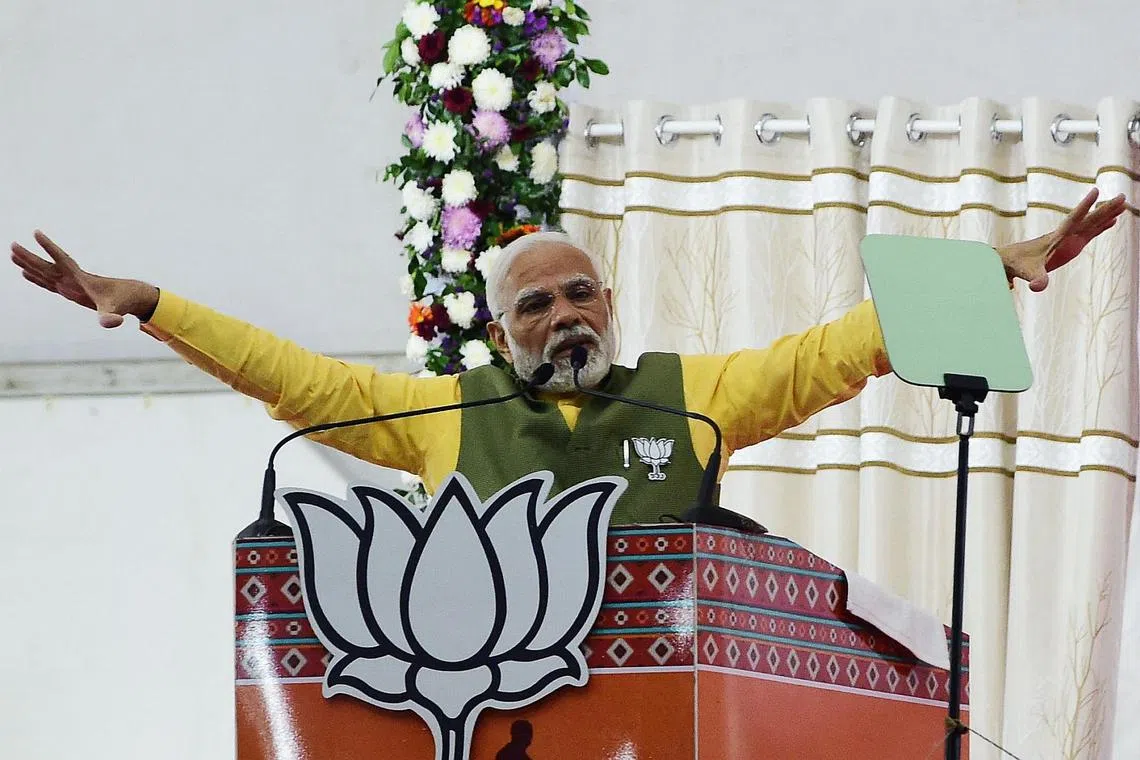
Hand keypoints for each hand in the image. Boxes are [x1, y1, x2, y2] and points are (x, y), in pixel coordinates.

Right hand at [10, 231, 158, 327]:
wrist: (131, 296)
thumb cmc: (123, 301)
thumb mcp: (115, 310)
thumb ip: (111, 317)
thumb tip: (114, 322)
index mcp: (81, 279)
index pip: (62, 260)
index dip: (50, 247)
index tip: (36, 233)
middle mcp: (73, 279)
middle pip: (48, 265)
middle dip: (30, 256)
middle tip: (12, 245)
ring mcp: (70, 284)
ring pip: (45, 272)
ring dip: (29, 264)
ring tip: (12, 254)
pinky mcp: (70, 290)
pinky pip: (48, 282)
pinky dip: (36, 278)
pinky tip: (25, 272)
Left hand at [997, 187, 1127, 291]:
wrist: (1008, 259)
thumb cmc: (1016, 264)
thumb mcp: (1027, 272)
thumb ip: (1035, 279)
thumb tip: (1038, 287)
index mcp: (1055, 238)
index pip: (1072, 219)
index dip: (1084, 207)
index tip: (1095, 191)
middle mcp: (1064, 235)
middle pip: (1087, 219)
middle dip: (1104, 209)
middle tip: (1122, 197)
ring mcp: (1068, 239)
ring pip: (1091, 224)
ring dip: (1106, 214)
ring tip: (1123, 204)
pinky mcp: (1070, 245)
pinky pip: (1089, 233)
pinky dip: (1101, 226)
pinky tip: (1112, 221)